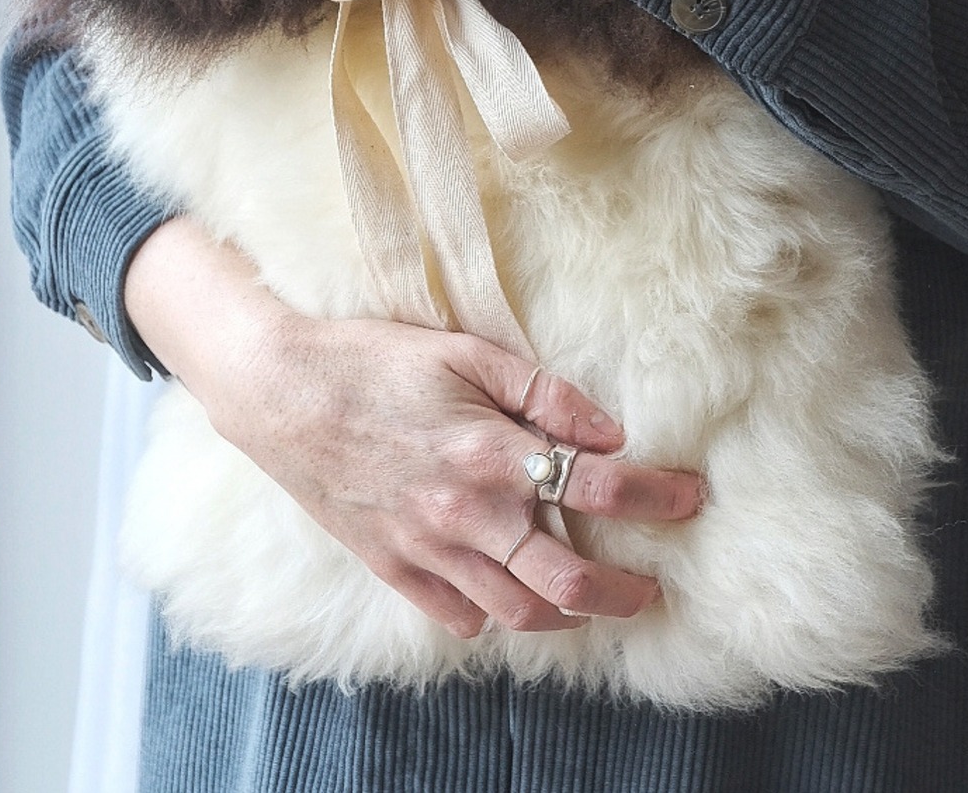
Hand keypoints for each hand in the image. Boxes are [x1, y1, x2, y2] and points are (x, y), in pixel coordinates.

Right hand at [126, 217, 703, 637]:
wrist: (278, 390)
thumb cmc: (373, 359)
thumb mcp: (464, 352)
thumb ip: (543, 393)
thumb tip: (610, 429)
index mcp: (489, 452)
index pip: (599, 488)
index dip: (657, 497)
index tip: (689, 496)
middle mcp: (465, 513)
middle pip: (568, 581)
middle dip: (624, 592)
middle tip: (651, 588)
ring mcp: (426, 548)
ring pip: (517, 611)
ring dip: (566, 614)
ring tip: (590, 599)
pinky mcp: (391, 565)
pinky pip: (457, 615)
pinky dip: (494, 615)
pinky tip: (509, 597)